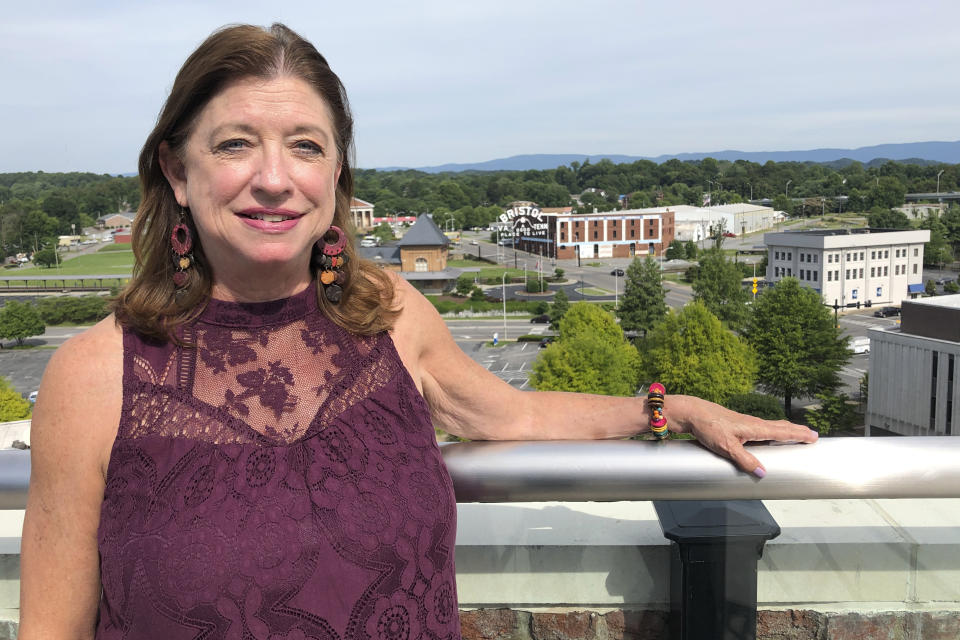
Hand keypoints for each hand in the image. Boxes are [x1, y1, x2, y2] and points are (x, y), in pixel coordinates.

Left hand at [670, 394, 817, 477]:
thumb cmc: (709, 427)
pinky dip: (772, 430)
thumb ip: (745, 460)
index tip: (814, 436)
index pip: (783, 432)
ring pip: (771, 426)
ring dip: (786, 429)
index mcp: (755, 427)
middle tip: (812, 435)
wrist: (692, 413)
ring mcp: (745, 422)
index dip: (799, 434)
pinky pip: (762, 427)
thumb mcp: (727, 447)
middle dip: (797, 431)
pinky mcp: (738, 424)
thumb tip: (762, 472)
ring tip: (796, 433)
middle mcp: (753, 423)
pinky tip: (768, 435)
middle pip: (781, 426)